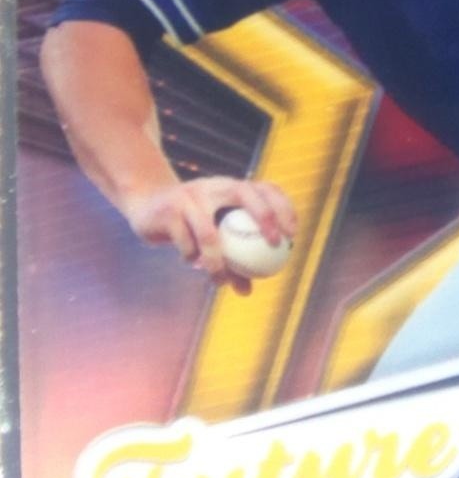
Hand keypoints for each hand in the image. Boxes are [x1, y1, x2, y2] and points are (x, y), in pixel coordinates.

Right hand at [121, 177, 296, 294]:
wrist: (146, 206)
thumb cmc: (189, 224)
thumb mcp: (211, 237)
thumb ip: (229, 260)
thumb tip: (247, 291)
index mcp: (229, 187)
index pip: (264, 188)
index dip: (283, 206)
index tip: (293, 233)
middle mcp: (213, 186)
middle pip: (244, 193)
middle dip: (264, 215)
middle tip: (274, 245)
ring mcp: (189, 196)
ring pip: (210, 233)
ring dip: (217, 263)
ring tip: (220, 281)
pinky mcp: (169, 210)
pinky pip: (186, 243)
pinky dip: (191, 257)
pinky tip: (191, 261)